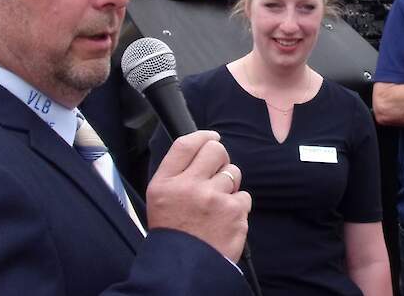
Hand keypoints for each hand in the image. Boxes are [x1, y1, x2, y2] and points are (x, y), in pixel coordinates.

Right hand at [146, 130, 250, 261]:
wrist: (185, 268)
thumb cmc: (174, 232)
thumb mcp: (159, 197)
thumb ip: (177, 172)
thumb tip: (202, 146)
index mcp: (166, 182)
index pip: (186, 144)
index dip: (203, 136)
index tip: (212, 137)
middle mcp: (189, 186)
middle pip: (215, 150)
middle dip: (220, 158)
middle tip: (215, 174)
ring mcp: (214, 198)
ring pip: (233, 172)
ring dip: (229, 184)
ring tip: (216, 203)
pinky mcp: (235, 212)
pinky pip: (244, 196)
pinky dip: (238, 206)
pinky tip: (225, 219)